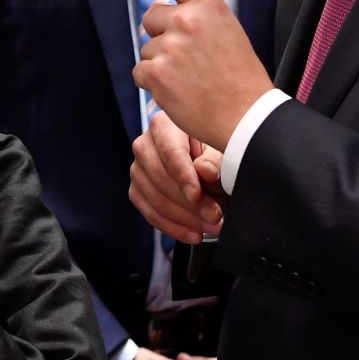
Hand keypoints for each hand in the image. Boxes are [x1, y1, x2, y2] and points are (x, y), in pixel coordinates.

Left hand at [113, 0, 271, 151]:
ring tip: (190, 79)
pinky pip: (140, 71)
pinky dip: (153, 83)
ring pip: (147, 48)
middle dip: (162, 34)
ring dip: (161, 63)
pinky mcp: (157, 73)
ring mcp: (170, 46)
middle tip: (190, 58)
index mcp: (207, 4)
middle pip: (151, 17)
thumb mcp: (225, 29)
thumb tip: (159, 14)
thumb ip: (196, 15)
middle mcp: (186, 19)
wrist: (246, 115)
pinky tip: (178, 92)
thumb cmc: (238, 75)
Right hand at [130, 111, 225, 245]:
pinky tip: (194, 234)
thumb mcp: (221, 149)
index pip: (170, 152)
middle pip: (160, 178)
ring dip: (185, 219)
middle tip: (215, 217)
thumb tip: (206, 171)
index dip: (183, 176)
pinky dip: (174, 228)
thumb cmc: (214, 150)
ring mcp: (137, 169)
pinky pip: (150, 214)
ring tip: (211, 227)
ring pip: (155, 199)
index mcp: (163, 125)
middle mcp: (144, 144)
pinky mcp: (137, 191)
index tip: (198, 195)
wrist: (206, 163)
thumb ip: (215, 160)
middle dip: (189, 203)